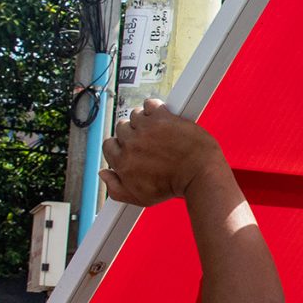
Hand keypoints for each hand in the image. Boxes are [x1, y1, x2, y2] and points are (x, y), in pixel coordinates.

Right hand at [101, 101, 228, 208]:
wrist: (199, 175)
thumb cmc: (173, 187)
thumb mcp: (139, 198)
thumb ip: (116, 189)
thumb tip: (103, 174)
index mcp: (123, 162)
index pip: (109, 145)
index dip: (121, 145)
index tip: (132, 147)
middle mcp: (131, 144)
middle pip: (121, 128)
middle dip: (133, 133)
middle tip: (149, 140)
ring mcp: (146, 129)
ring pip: (135, 115)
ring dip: (144, 121)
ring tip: (158, 130)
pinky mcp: (162, 117)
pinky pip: (150, 104)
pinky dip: (155, 108)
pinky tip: (163, 117)